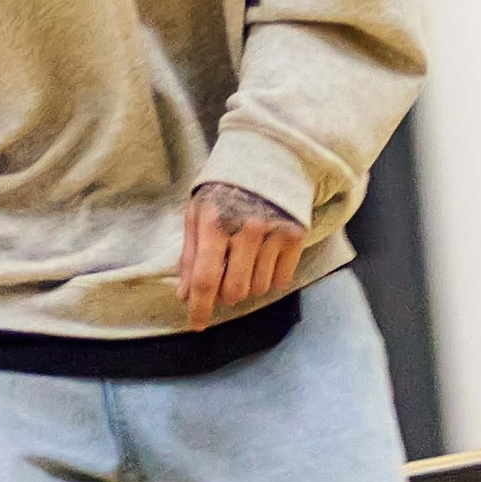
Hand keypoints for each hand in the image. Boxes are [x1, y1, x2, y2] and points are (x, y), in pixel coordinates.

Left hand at [177, 180, 306, 331]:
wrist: (270, 157)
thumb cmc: (226, 187)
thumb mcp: (198, 212)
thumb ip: (189, 254)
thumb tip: (184, 295)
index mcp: (214, 221)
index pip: (204, 278)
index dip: (199, 307)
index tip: (197, 325)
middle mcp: (246, 228)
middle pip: (234, 290)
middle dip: (225, 294)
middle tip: (224, 279)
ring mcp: (274, 232)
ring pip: (258, 288)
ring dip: (248, 285)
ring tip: (245, 261)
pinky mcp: (296, 235)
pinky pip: (281, 280)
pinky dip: (270, 277)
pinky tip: (264, 257)